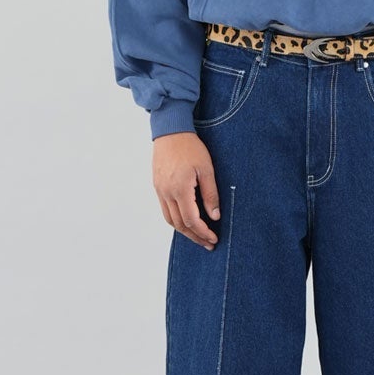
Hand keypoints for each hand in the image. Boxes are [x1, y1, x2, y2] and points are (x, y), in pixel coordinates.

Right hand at [153, 132, 220, 249]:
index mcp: (180, 189)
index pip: (192, 220)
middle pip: (180, 224)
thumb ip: (210, 194)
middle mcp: (167, 193)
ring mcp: (160, 190)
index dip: (203, 232)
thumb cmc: (190, 147)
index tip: (213, 239)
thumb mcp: (206, 169)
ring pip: (170, 219)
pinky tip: (186, 220)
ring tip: (198, 236)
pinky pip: (165, 210)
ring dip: (184, 231)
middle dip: (195, 236)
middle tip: (208, 243)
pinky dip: (176, 219)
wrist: (170, 131)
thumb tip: (215, 216)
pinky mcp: (158, 186)